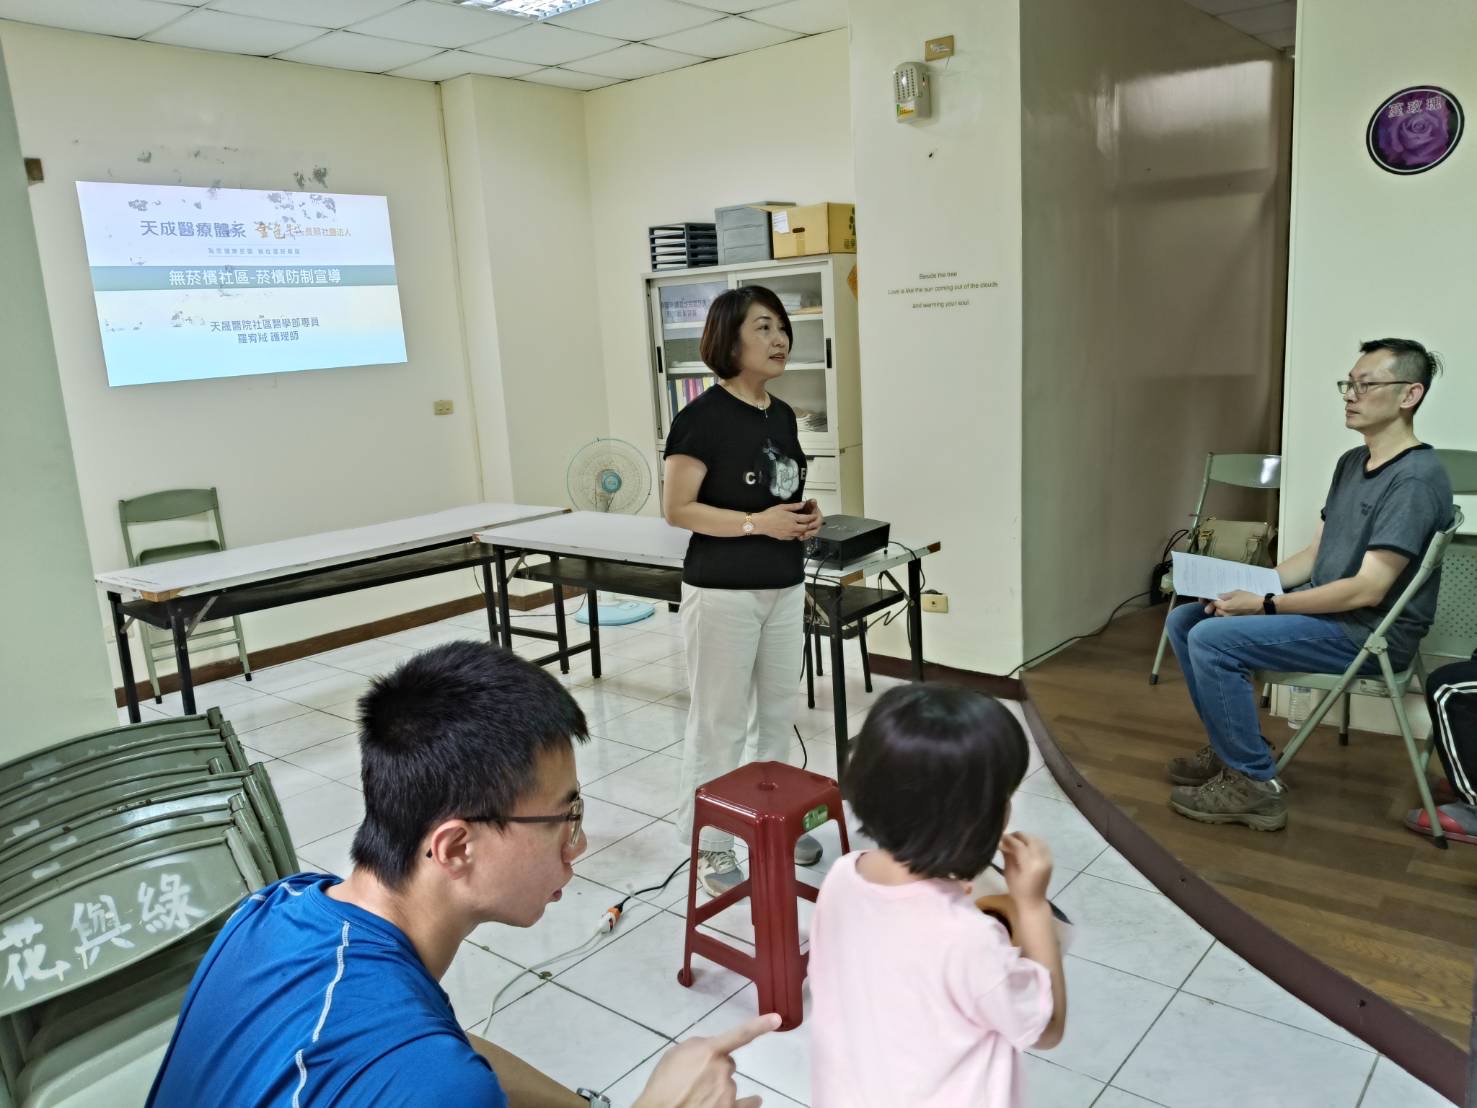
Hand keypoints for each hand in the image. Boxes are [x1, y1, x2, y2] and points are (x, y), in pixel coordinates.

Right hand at [632, 1013, 779, 1106]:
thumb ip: (698, 1047)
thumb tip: (712, 1050)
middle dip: (716, 1068)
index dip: (759, 1026)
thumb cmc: (663, 1083)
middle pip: (727, 1064)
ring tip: (697, 1095)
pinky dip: (750, 1102)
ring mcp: (728, 1093)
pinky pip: (746, 1104)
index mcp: (710, 1051)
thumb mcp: (675, 1054)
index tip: (778, 1019)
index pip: (739, 1035)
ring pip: (729, 1084)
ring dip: (719, 1087)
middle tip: (696, 1079)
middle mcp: (723, 1070)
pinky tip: (756, 1100)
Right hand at [753, 502, 811, 540]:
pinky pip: (793, 537)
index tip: (814, 515)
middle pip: (805, 528)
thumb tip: (803, 504)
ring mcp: (788, 534)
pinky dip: (796, 535)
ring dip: (803, 530)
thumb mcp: (782, 507)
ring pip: (800, 534)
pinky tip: (794, 531)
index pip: (806, 519)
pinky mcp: (784, 538)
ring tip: (803, 526)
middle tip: (810, 522)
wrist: (761, 523)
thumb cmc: (770, 514)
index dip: (812, 517)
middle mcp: (792, 527)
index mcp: (793, 518)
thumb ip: (794, 506)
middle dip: (809, 525)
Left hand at [794, 499, 822, 539]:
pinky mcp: (809, 530)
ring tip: (802, 537)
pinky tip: (800, 538)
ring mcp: (813, 526)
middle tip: (805, 533)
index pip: (819, 520)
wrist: (800, 510)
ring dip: (808, 535)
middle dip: (811, 532)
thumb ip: (811, 502)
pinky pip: (808, 535)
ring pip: (812, 533)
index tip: (809, 525)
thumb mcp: (808, 503)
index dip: (815, 523)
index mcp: (818, 515)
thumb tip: (813, 501)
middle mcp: (816, 521)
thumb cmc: (806, 506)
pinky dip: (804, 537)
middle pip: (816, 528)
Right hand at [999, 832, 1052, 904]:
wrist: (1033, 901)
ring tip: (1016, 840)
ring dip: (1027, 838)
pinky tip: (1026, 845)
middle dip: (1018, 836)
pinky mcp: (1050, 861)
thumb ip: (1007, 855)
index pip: (1019, 845)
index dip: (1009, 839)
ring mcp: (1048, 860)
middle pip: (1030, 840)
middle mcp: (1041, 860)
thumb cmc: (1018, 890)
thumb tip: (1002, 843)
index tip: (1001, 836)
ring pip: (1038, 840)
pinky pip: (1043, 846)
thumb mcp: (1008, 873)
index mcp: (1030, 865)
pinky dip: (1034, 842)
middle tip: (1008, 837)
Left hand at [1212, 590, 1262, 616]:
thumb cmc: (1249, 598)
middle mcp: (1226, 615)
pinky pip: (1229, 618)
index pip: (1214, 604)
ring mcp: (1231, 619)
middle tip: (1223, 602)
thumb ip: (1226, 595)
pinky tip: (1234, 610)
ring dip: (1223, 611)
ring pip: (1222, 616)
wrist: (1261, 607)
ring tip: (1229, 606)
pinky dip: (1229, 614)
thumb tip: (1219, 596)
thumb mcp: (1237, 593)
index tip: (1218, 598)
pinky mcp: (1236, 621)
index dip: (1214, 600)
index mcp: (1224, 607)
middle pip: (1217, 611)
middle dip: (1217, 607)